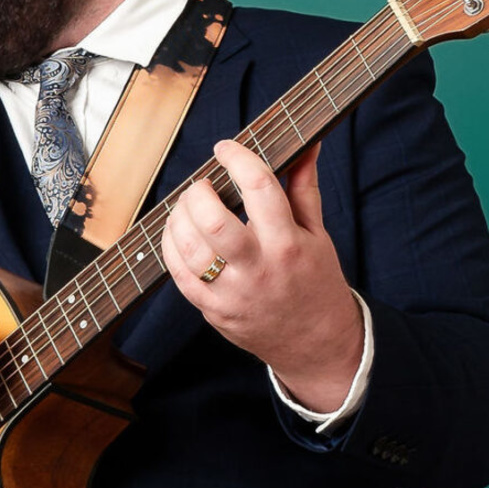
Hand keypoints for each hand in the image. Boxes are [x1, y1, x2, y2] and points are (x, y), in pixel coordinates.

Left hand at [164, 139, 362, 411]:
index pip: (258, 186)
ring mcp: (232, 294)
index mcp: (288, 243)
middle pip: (213, 221)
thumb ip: (304, 187)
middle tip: (202, 185)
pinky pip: (179, 275)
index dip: (237, 158)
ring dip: (179, 218)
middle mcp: (258, 269)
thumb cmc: (315, 281)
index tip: (225, 148)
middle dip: (199, 192)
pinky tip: (178, 233)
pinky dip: (171, 247)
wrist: (314, 342)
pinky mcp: (212, 311)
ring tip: (187, 206)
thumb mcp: (317, 233)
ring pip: (189, 248)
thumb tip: (308, 144)